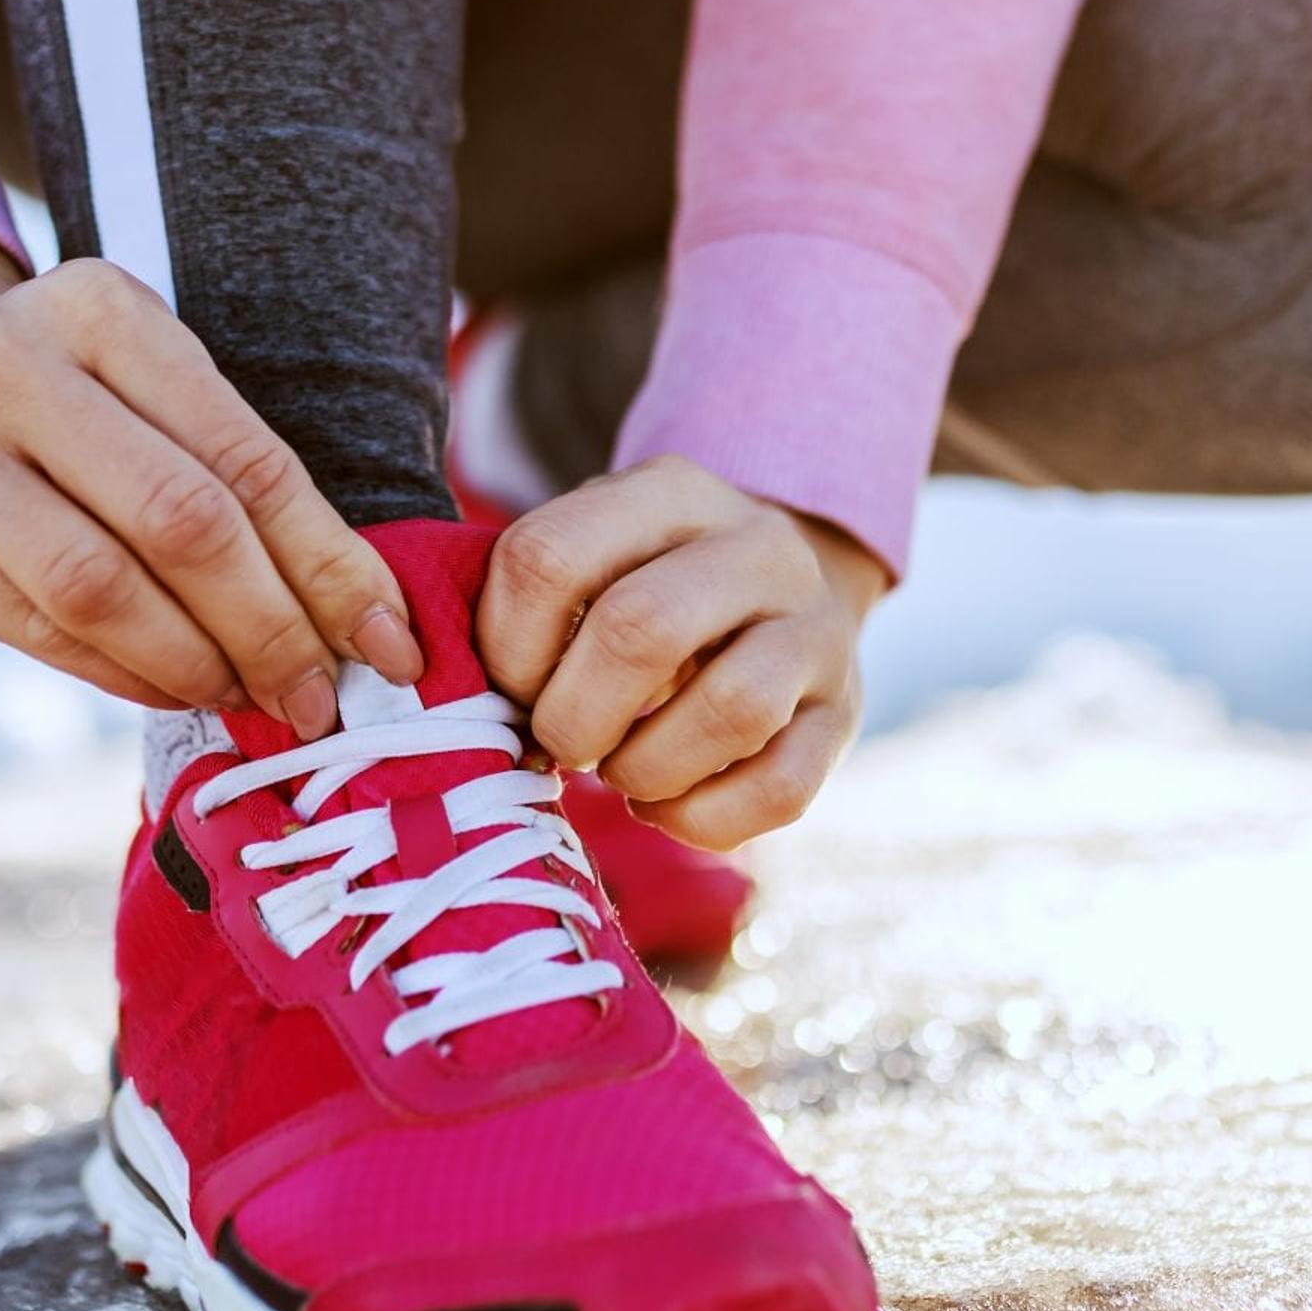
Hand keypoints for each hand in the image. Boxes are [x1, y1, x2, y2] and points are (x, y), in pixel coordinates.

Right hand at [0, 235, 420, 727]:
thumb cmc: (63, 393)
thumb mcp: (143, 378)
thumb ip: (235, 470)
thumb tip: (365, 617)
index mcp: (96, 307)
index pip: (244, 456)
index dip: (330, 562)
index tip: (391, 641)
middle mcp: (3, 363)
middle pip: (179, 521)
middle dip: (271, 626)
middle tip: (321, 696)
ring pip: (101, 587)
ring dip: (198, 663)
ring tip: (254, 698)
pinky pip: (39, 632)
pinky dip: (125, 673)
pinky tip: (176, 689)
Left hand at [476, 456, 887, 849]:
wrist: (794, 589)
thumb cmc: (654, 586)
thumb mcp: (599, 556)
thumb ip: (533, 603)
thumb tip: (466, 710)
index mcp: (670, 491)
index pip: (547, 556)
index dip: (506, 646)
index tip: (511, 686)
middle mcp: (757, 546)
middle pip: (639, 629)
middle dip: (573, 715)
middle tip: (560, 743)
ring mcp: (815, 630)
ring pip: (730, 709)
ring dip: (643, 770)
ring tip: (621, 772)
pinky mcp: (845, 714)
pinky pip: (779, 789)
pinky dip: (701, 820)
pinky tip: (670, 804)